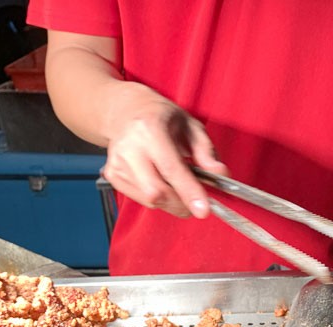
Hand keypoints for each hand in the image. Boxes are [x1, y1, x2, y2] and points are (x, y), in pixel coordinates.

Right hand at [101, 83, 228, 217]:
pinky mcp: (112, 175)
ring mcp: (117, 162)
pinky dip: (157, 199)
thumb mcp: (190, 126)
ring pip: (150, 200)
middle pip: (157, 191)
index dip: (189, 191)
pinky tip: (160, 182)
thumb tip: (220, 174)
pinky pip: (140, 199)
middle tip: (196, 200)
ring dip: (171, 201)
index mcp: (150, 129)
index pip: (171, 168)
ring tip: (177, 185)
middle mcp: (129, 147)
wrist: (125, 111)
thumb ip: (206, 151)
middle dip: (182, 203)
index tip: (203, 210)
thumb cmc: (160, 117)